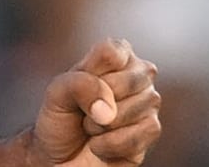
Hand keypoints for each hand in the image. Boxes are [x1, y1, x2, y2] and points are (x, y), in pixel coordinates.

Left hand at [27, 39, 160, 165]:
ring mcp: (148, 102)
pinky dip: (112, 144)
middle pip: (126, 81)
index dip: (90, 73)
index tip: (77, 85)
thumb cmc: (61, 119)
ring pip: (135, 108)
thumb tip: (108, 108)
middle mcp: (138, 75)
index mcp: (116, 56)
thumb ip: (78, 85)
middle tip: (84, 111)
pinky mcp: (152, 130)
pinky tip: (101, 144)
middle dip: (96, 102)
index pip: (111, 51)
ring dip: (102, 126)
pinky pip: (141, 133)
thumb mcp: (55, 94)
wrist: (61, 157)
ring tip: (92, 128)